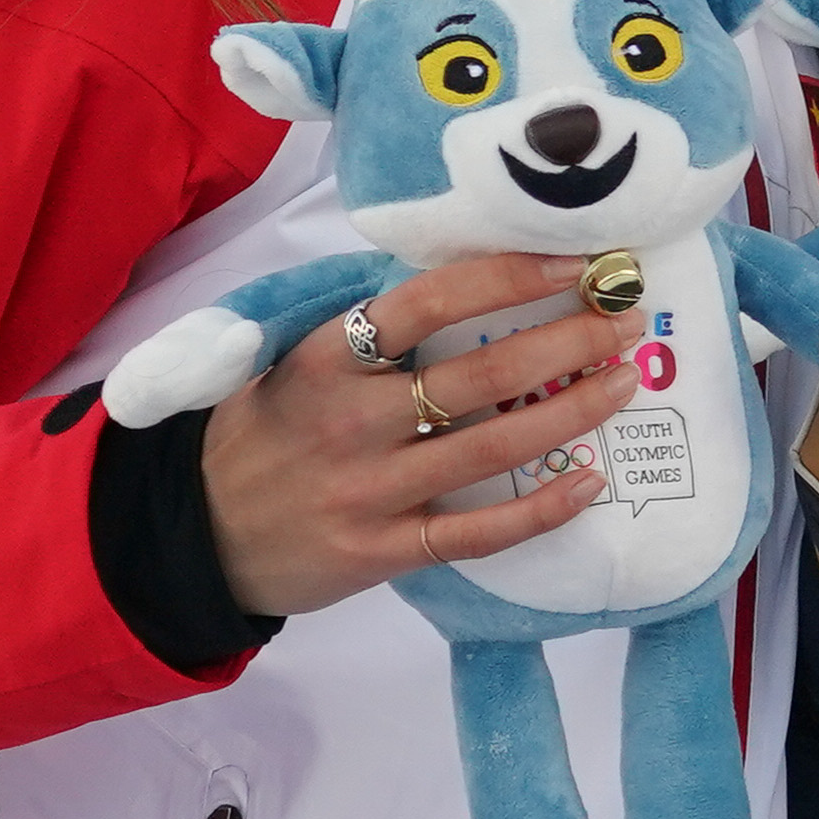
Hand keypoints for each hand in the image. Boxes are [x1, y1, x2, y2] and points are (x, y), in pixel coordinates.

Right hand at [200, 253, 634, 616]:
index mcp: (325, 359)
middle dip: (564, 342)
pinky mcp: (382, 552)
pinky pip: (477, 533)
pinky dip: (539, 509)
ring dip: (569, 412)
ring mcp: (368, 491)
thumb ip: (369, 332)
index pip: (428, 301)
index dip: (510, 276)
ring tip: (624, 382)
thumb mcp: (293, 364)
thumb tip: (476, 281)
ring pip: (490, 448)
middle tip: (622, 321)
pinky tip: (590, 481)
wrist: (193, 536)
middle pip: (477, 373)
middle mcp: (349, 420)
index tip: (574, 266)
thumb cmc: (264, 434)